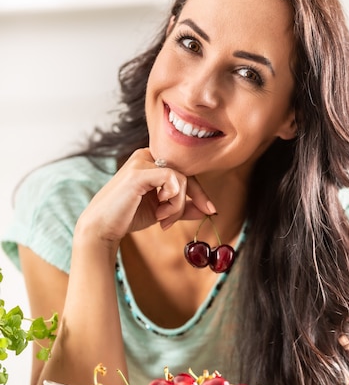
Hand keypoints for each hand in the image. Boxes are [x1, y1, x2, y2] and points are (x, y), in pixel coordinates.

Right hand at [76, 148, 215, 243]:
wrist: (102, 228)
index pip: (183, 171)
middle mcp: (146, 156)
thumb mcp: (161, 211)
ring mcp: (142, 161)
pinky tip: (160, 212)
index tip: (211, 210)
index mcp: (150, 161)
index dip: (199, 191)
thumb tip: (207, 210)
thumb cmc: (127, 217)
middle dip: (196, 197)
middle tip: (200, 214)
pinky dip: (173, 200)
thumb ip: (182, 207)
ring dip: (178, 205)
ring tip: (164, 219)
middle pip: (185, 172)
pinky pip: (173, 179)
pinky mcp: (139, 172)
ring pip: (181, 178)